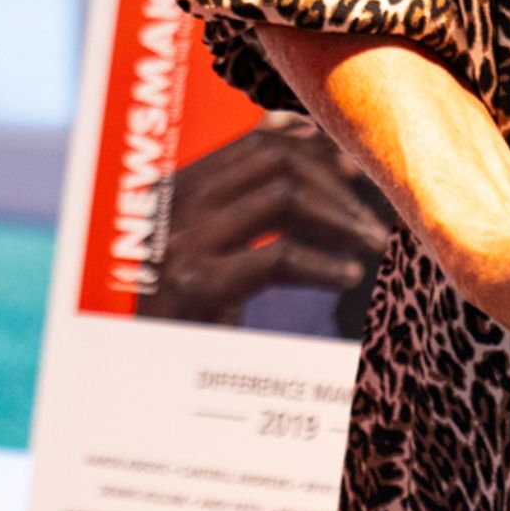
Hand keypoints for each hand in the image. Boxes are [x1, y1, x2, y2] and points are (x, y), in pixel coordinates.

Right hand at [139, 115, 399, 325]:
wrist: (134, 377)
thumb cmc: (179, 314)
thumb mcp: (204, 247)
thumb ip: (242, 198)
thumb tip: (301, 133)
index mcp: (177, 185)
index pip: (259, 141)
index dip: (318, 149)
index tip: (357, 171)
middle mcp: (175, 200)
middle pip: (277, 161)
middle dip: (336, 184)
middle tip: (375, 218)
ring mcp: (182, 241)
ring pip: (284, 197)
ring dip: (341, 220)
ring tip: (372, 245)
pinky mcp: (197, 287)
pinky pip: (278, 256)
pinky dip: (324, 264)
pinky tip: (348, 277)